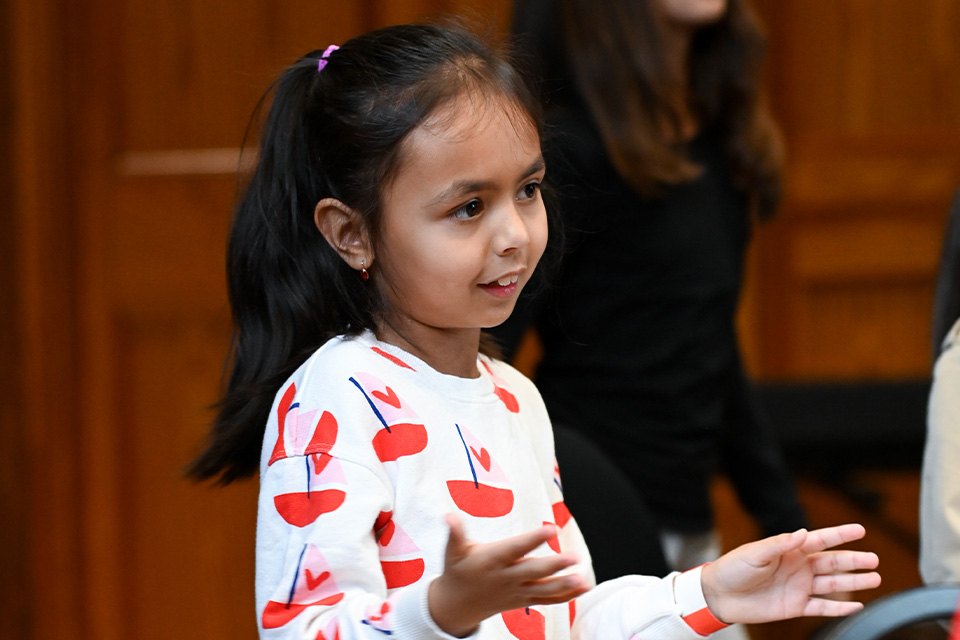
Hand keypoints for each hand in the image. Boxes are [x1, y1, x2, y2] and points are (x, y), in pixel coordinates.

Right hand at [428, 513, 589, 636]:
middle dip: (554, 565)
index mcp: (491, 561)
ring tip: (583, 578)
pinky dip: (566, 595)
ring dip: (565, 585)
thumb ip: (455, 534)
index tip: (550, 529)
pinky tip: (584, 587)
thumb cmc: (458, 570)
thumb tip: (449, 515)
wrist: (457, 605)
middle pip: (533, 571)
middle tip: (574, 557)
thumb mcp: (453, 552)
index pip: (515, 549)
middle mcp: (506, 577)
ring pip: (544, 589)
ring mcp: (517, 591)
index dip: (532, 539)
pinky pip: (548, 600)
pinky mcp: (524, 599)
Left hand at [701, 523, 880, 623]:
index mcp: (789, 549)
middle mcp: (798, 566)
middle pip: (832, 562)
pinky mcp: (796, 606)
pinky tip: (856, 604)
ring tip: (875, 578)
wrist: (720, 595)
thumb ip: (780, 543)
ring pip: (832, 583)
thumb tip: (803, 533)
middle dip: (854, 560)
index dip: (840, 535)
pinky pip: (822, 607)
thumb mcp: (755, 552)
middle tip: (875, 559)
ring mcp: (799, 586)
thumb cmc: (733, 568)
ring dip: (853, 581)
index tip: (860, 529)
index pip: (820, 539)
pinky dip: (840, 608)